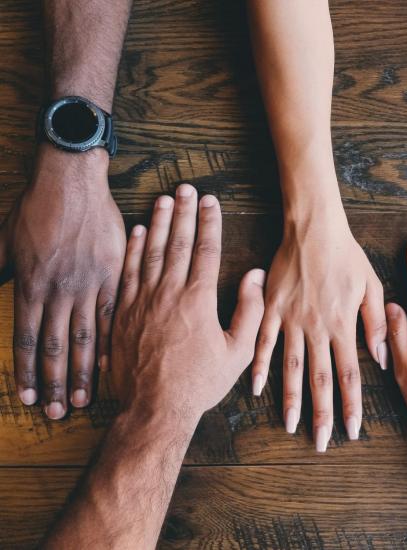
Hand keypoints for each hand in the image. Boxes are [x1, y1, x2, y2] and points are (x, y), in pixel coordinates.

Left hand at [3, 145, 125, 417]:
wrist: (72, 181)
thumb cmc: (36, 207)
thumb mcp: (3, 238)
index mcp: (31, 284)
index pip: (26, 339)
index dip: (27, 372)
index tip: (30, 399)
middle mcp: (60, 291)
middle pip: (56, 346)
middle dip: (57, 383)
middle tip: (60, 413)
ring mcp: (89, 285)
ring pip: (86, 336)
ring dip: (85, 371)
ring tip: (86, 398)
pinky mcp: (113, 275)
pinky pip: (113, 314)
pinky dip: (110, 341)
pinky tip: (111, 363)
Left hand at [111, 184, 264, 419]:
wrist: (154, 408)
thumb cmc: (198, 382)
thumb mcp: (237, 352)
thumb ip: (250, 310)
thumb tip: (254, 276)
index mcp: (198, 300)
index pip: (205, 250)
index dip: (209, 222)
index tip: (211, 201)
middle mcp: (169, 292)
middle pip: (178, 242)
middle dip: (184, 212)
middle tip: (186, 188)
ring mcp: (142, 300)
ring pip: (152, 251)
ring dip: (159, 222)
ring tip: (164, 199)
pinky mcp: (123, 311)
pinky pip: (128, 272)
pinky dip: (133, 249)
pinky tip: (138, 231)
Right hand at [252, 204, 386, 451]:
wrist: (313, 230)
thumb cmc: (345, 256)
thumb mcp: (371, 286)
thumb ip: (375, 324)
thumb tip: (380, 359)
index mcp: (342, 325)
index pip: (349, 375)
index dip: (351, 406)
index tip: (351, 430)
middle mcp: (316, 328)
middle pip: (320, 379)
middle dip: (322, 413)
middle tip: (320, 442)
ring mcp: (291, 320)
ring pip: (291, 367)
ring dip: (291, 398)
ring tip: (291, 424)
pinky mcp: (271, 309)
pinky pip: (263, 342)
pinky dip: (260, 365)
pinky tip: (256, 388)